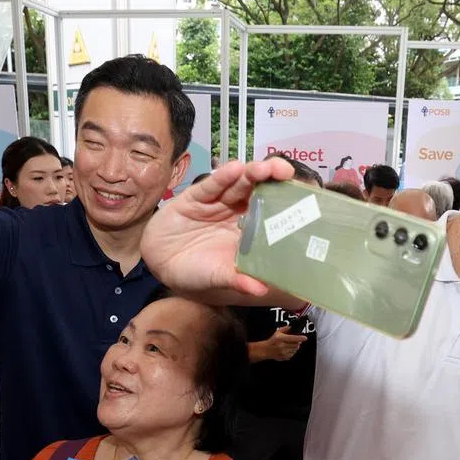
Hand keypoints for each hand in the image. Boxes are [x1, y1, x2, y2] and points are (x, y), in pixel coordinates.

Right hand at [138, 157, 295, 295]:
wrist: (160, 265)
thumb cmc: (195, 273)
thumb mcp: (219, 278)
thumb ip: (238, 280)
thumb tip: (262, 290)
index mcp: (249, 231)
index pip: (271, 211)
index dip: (284, 200)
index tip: (300, 194)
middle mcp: (236, 213)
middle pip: (257, 190)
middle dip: (271, 178)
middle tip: (284, 172)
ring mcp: (217, 203)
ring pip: (237, 184)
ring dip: (251, 174)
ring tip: (263, 169)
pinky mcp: (195, 198)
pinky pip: (210, 186)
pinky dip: (222, 178)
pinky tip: (234, 169)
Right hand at [260, 327, 306, 360]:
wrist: (266, 350)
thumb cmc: (272, 341)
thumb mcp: (278, 332)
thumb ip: (286, 328)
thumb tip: (292, 327)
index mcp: (281, 339)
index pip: (293, 338)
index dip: (300, 338)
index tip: (305, 338)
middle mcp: (283, 346)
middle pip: (296, 344)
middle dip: (297, 342)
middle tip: (294, 341)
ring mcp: (284, 352)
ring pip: (295, 350)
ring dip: (295, 347)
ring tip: (289, 345)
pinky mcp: (284, 357)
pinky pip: (293, 354)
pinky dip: (292, 352)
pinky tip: (287, 349)